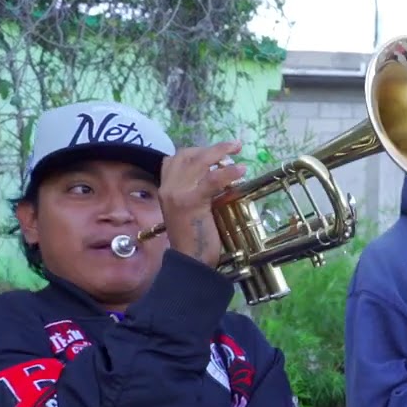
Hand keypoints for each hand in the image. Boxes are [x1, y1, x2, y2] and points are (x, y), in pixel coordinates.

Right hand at [159, 140, 247, 266]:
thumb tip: (215, 175)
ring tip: (237, 149)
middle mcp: (168, 188)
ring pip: (198, 162)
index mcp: (165, 189)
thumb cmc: (195, 238)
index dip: (196, 151)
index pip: (174, 159)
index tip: (215, 152)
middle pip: (187, 156)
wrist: (190, 261)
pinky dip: (228, 172)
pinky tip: (241, 170)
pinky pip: (211, 180)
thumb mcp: (189, 210)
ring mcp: (177, 194)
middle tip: (233, 145)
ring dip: (220, 152)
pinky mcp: (191, 202)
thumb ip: (196, 192)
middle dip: (212, 148)